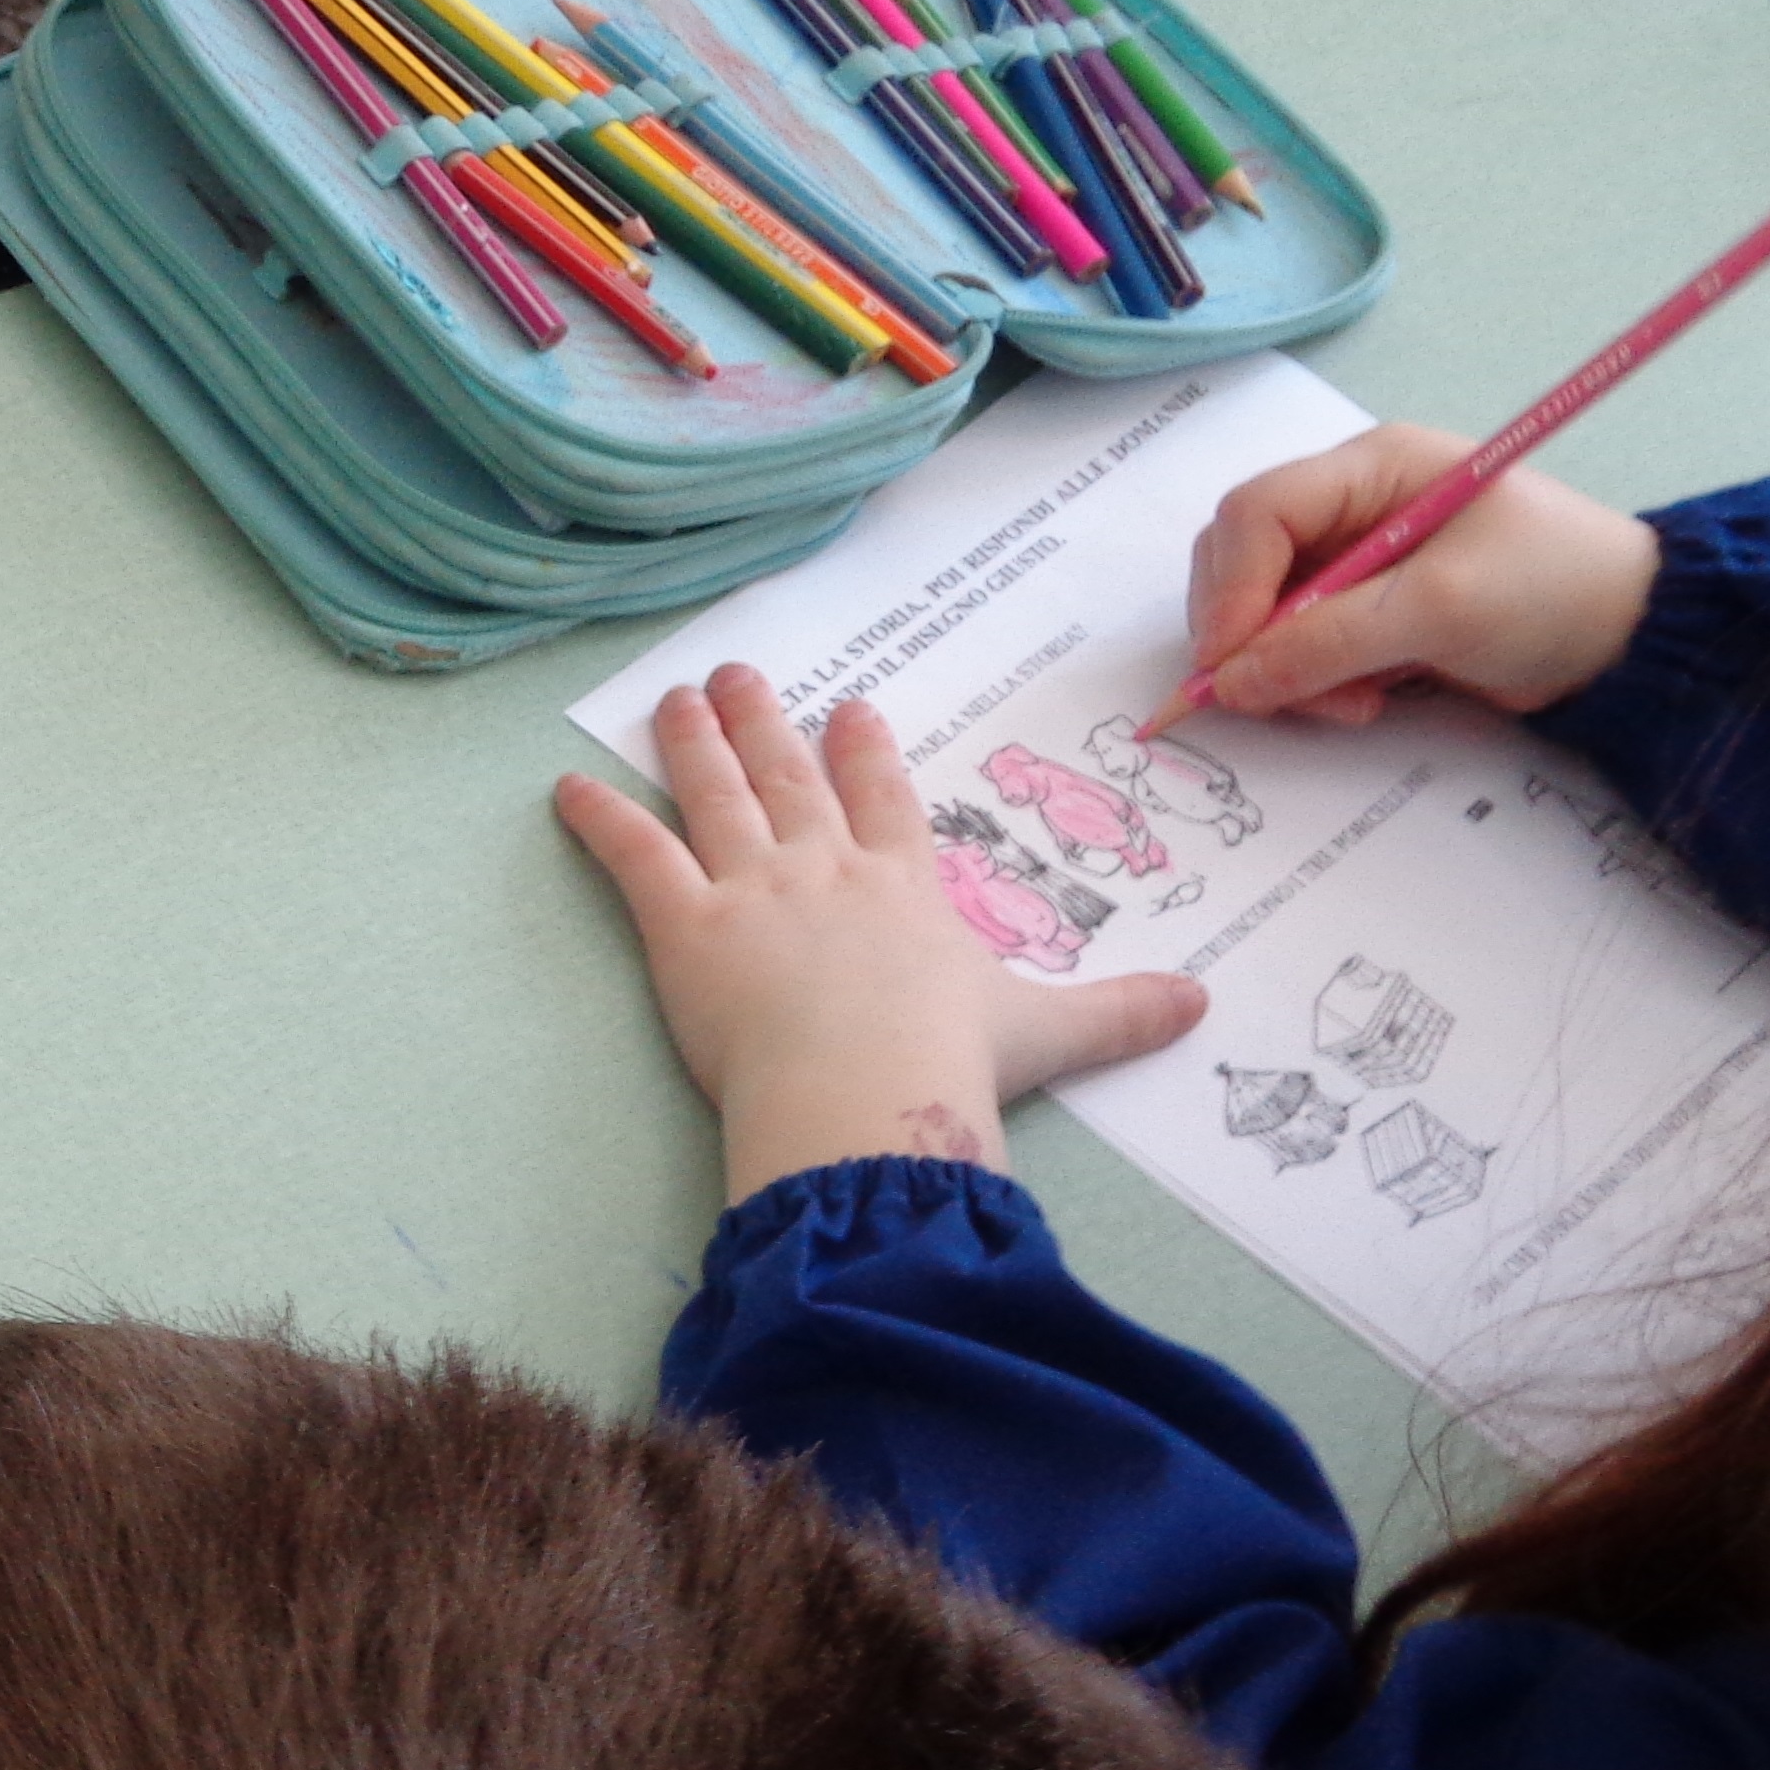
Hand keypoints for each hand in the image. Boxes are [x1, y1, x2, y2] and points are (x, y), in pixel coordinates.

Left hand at [555, 664, 1206, 1201]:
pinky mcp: (687, 925)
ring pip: (715, 794)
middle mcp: (828, 868)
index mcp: (906, 887)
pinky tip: (565, 787)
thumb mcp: (1049, 1034)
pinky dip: (597, 819)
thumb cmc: (951, 1066)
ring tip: (674, 698)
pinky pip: (634, 857)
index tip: (850, 711)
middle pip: (790, 778)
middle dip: (765, 722)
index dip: (863, 755)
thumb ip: (1121, 1013)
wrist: (868, 1093)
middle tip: (738, 677)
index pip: (884, 802)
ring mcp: (755, 887)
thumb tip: (1204, 1008)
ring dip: (691, 741)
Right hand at [1187, 425, 1663, 723]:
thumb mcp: (1441, 610)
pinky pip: (1292, 646)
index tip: (1231, 664)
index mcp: (1371, 468)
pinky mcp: (1359, 609)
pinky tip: (1361, 699)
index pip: (1255, 513)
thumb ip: (1328, 643)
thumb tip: (1227, 684)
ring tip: (1350, 704)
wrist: (1625, 634)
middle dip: (1251, 635)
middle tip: (1284, 694)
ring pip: (1258, 613)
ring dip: (1283, 670)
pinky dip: (1308, 683)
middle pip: (1239, 561)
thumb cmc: (1551, 590)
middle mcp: (1348, 505)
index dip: (1230, 589)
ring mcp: (1350, 558)